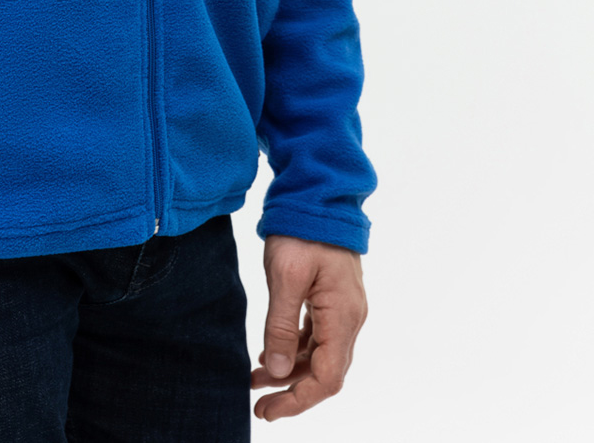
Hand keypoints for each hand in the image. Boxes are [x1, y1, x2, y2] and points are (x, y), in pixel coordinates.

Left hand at [251, 235, 367, 421]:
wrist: (318, 193)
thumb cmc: (302, 230)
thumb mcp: (285, 277)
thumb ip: (280, 326)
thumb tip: (275, 371)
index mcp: (343, 317)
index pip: (327, 378)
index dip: (298, 401)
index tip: (268, 411)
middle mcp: (349, 318)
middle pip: (325, 372)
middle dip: (292, 392)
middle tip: (258, 404)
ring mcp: (342, 308)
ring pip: (319, 355)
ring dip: (289, 371)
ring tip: (255, 378)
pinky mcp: (331, 298)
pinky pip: (315, 336)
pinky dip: (293, 349)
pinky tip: (268, 353)